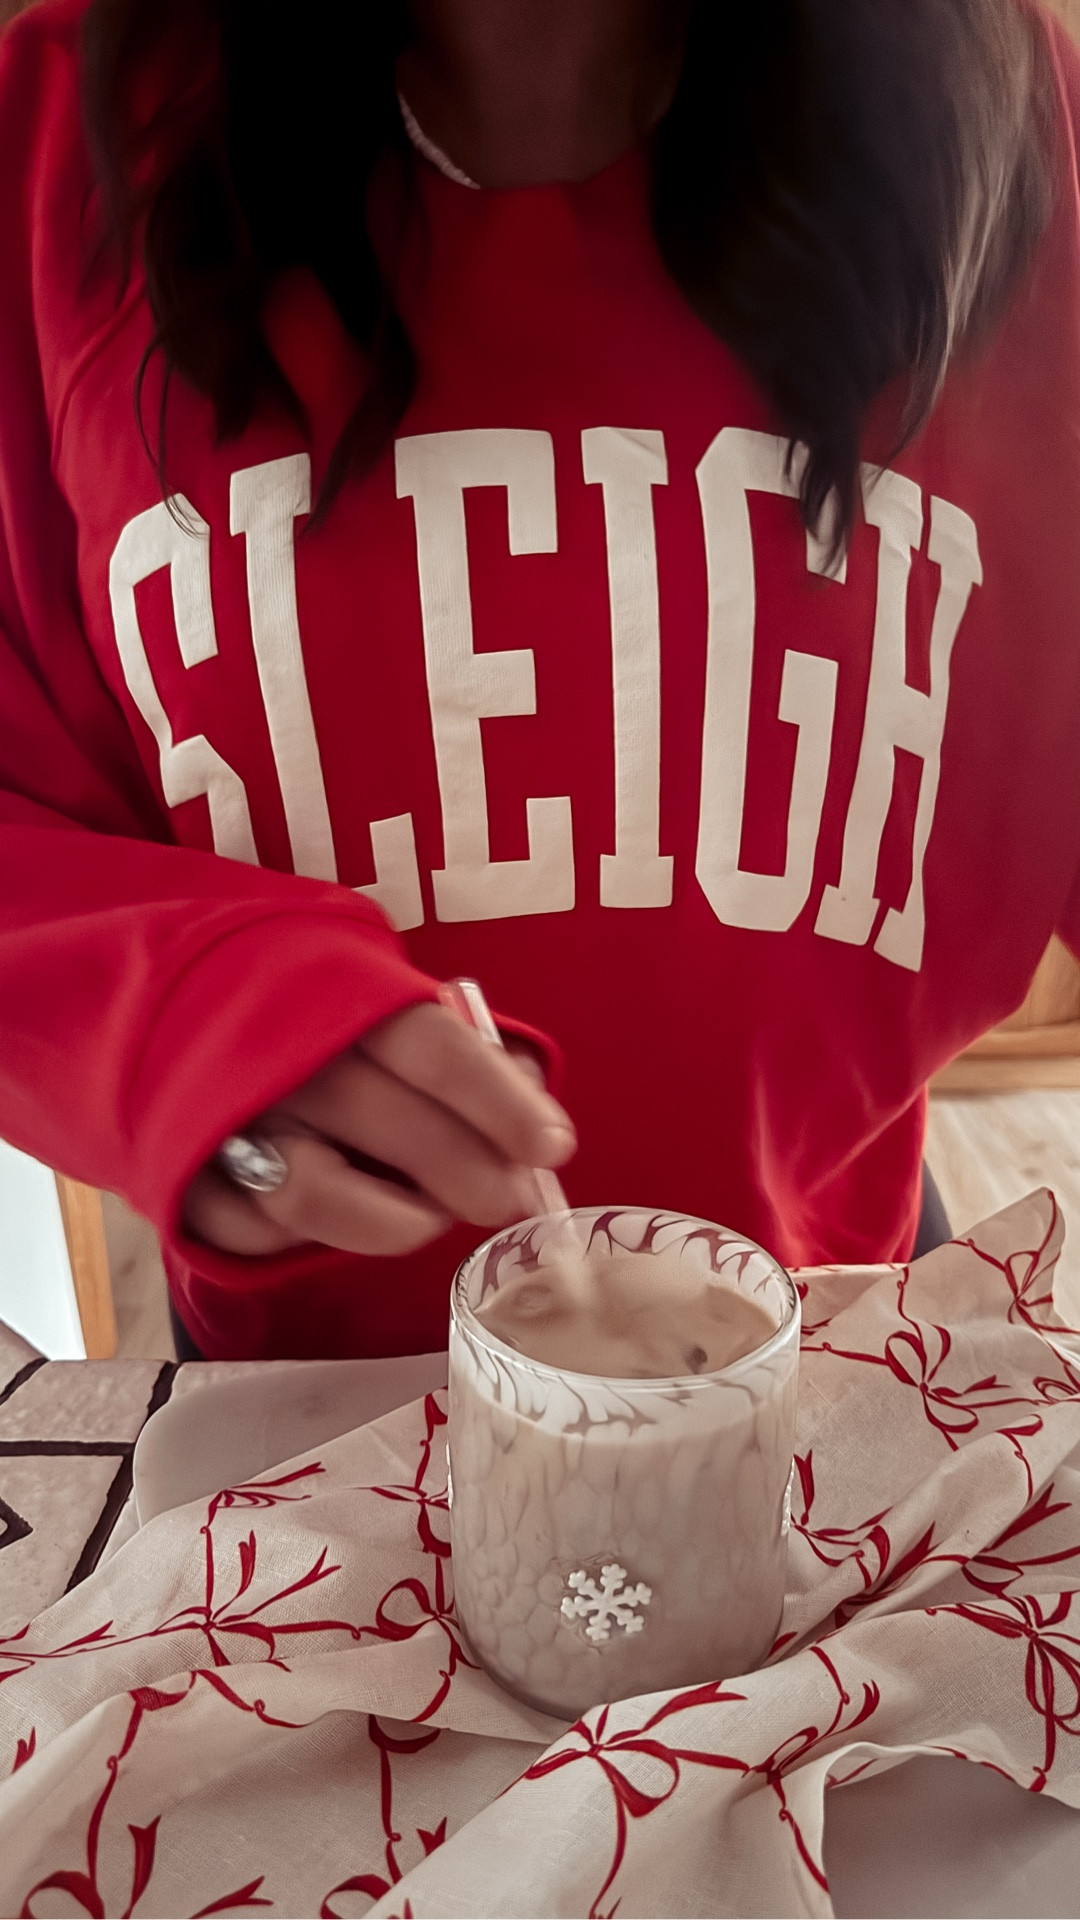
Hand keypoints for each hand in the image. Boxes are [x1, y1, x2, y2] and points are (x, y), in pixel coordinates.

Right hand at [182, 1000, 575, 1258]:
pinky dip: (314, 1238)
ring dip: (394, 1220)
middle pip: (387, 1119)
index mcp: (335, 995)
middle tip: (510, 1201)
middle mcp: (280, 1055)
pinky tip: (352, 1220)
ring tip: (432, 1218)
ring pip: (315, 1191)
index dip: (497, 1101)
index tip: (553, 1147)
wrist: (164, 1007)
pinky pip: (257, 1232)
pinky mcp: (184, 1177)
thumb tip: (537, 1114)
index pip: (430, 1046)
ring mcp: (226, 1118)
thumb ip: (464, 1056)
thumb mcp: (383, 1006)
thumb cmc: (311, 1020)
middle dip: (465, 1171)